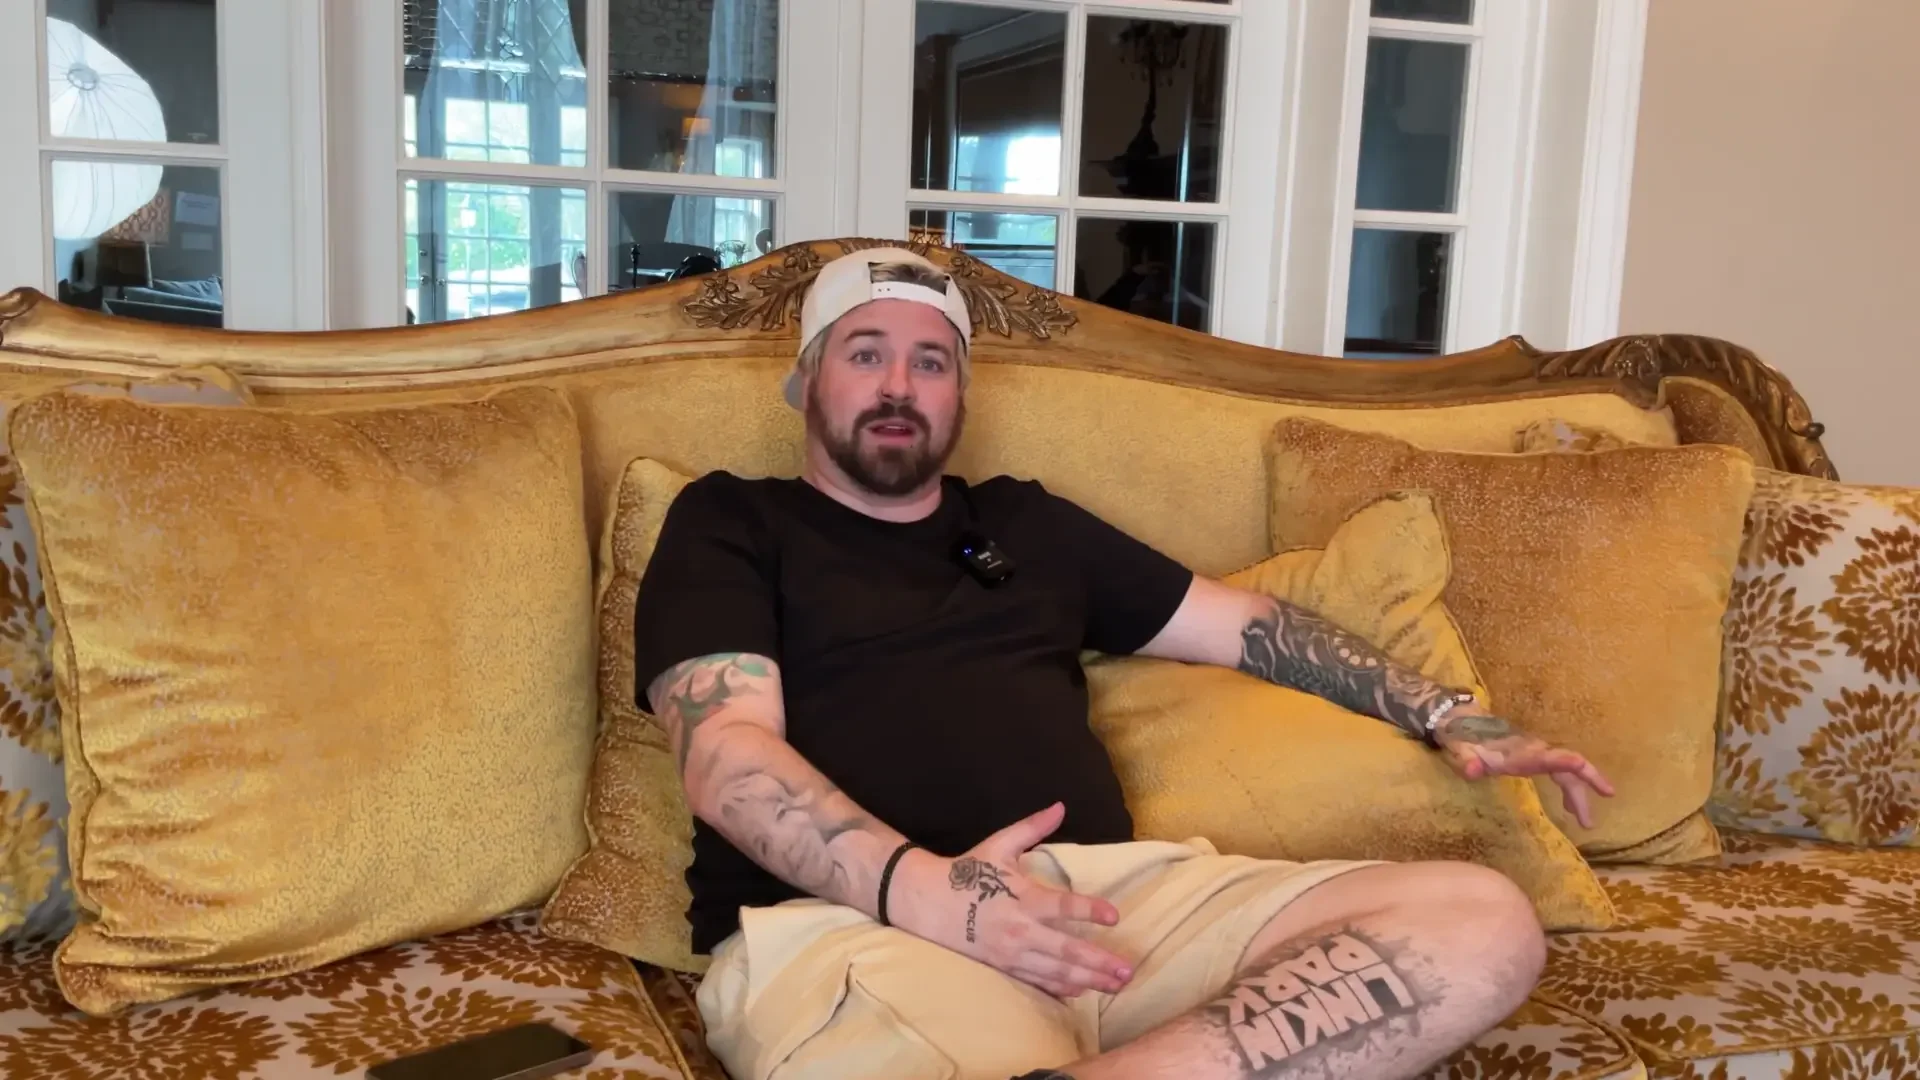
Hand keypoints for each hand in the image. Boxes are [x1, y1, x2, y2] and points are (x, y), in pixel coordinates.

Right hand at [886, 802, 1134, 999]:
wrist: (926, 901)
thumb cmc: (967, 872)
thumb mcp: (1000, 845)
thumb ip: (1033, 828)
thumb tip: (1060, 806)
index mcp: (1023, 897)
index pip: (1063, 907)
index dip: (1090, 911)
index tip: (1114, 917)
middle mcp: (1020, 929)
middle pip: (1067, 950)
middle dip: (1099, 962)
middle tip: (1128, 970)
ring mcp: (1011, 953)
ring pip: (1055, 972)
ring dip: (1088, 980)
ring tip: (1115, 985)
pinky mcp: (1001, 967)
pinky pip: (1036, 982)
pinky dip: (1060, 989)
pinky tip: (1081, 993)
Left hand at [1434, 709, 1615, 828]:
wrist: (1462, 721)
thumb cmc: (1462, 738)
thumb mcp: (1460, 750)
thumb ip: (1466, 760)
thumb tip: (1471, 771)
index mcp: (1519, 752)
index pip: (1548, 756)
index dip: (1566, 762)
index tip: (1582, 766)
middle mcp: (1534, 750)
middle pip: (1569, 766)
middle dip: (1587, 786)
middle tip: (1590, 822)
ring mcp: (1537, 753)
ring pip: (1568, 772)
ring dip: (1579, 795)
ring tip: (1586, 823)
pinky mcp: (1534, 757)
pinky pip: (1560, 772)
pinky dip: (1568, 790)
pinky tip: (1568, 808)